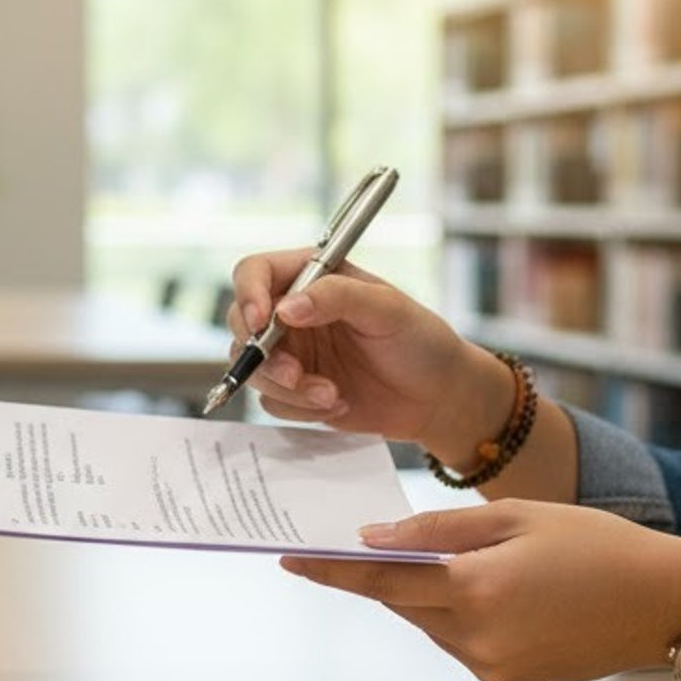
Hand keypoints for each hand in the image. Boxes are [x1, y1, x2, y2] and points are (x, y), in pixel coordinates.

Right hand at [227, 250, 470, 444]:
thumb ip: (336, 298)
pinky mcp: (296, 390)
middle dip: (262, 354)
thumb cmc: (421, 342)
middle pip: (242, 323)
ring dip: (286, 387)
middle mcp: (294, 312)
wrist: (438, 398)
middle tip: (295, 373)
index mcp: (312, 277)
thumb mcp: (386, 309)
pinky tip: (339, 403)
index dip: (249, 294)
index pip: (255, 272)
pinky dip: (300, 408)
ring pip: (252, 368)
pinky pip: (272, 401)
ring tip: (330, 394)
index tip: (262, 321)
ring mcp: (293, 353)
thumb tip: (285, 308)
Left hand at [280, 500, 680, 680]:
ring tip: (469, 562)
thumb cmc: (597, 545)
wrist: (666, 604)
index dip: (332, 570)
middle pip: (404, 602)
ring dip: (429, 594)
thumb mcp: (518, 517)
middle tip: (375, 542)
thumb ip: (440, 527)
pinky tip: (496, 593)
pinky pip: (460, 643)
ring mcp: (491, 667)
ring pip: (430, 623)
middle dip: (389, 573)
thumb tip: (373, 539)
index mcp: (476, 588)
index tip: (289, 559)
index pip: (382, 580)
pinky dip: (459, 616)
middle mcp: (476, 637)